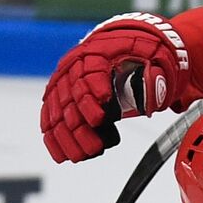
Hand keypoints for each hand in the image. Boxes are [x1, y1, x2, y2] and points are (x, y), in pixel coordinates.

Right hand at [40, 12, 190, 162]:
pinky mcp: (58, 96)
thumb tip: (151, 99)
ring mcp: (64, 81)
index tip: (100, 118)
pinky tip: (62, 154)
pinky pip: (50, 117)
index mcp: (98, 53)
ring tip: (83, 155)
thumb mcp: (152, 58)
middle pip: (71, 99)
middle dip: (80, 127)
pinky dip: (54, 137)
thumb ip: (153, 78)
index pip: (90, 75)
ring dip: (68, 137)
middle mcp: (75, 66)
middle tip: (96, 147)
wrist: (122, 47)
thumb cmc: (137, 55)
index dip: (91, 99)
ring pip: (58, 111)